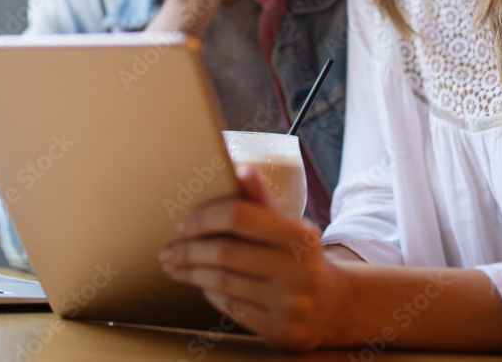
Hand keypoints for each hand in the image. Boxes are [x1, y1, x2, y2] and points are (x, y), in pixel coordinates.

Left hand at [159, 167, 346, 350]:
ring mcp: (291, 303)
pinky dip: (210, 292)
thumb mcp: (289, 227)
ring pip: (223, 283)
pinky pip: (231, 307)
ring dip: (192, 272)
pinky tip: (202, 284)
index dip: (206, 217)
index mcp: (300, 234)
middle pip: (226, 253)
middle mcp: (300, 270)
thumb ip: (262, 201)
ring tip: (175, 266)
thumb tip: (241, 170)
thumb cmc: (299, 257)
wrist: (332, 305)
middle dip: (189, 250)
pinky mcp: (280, 330)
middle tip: (168, 251)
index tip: (183, 223)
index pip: (241, 216)